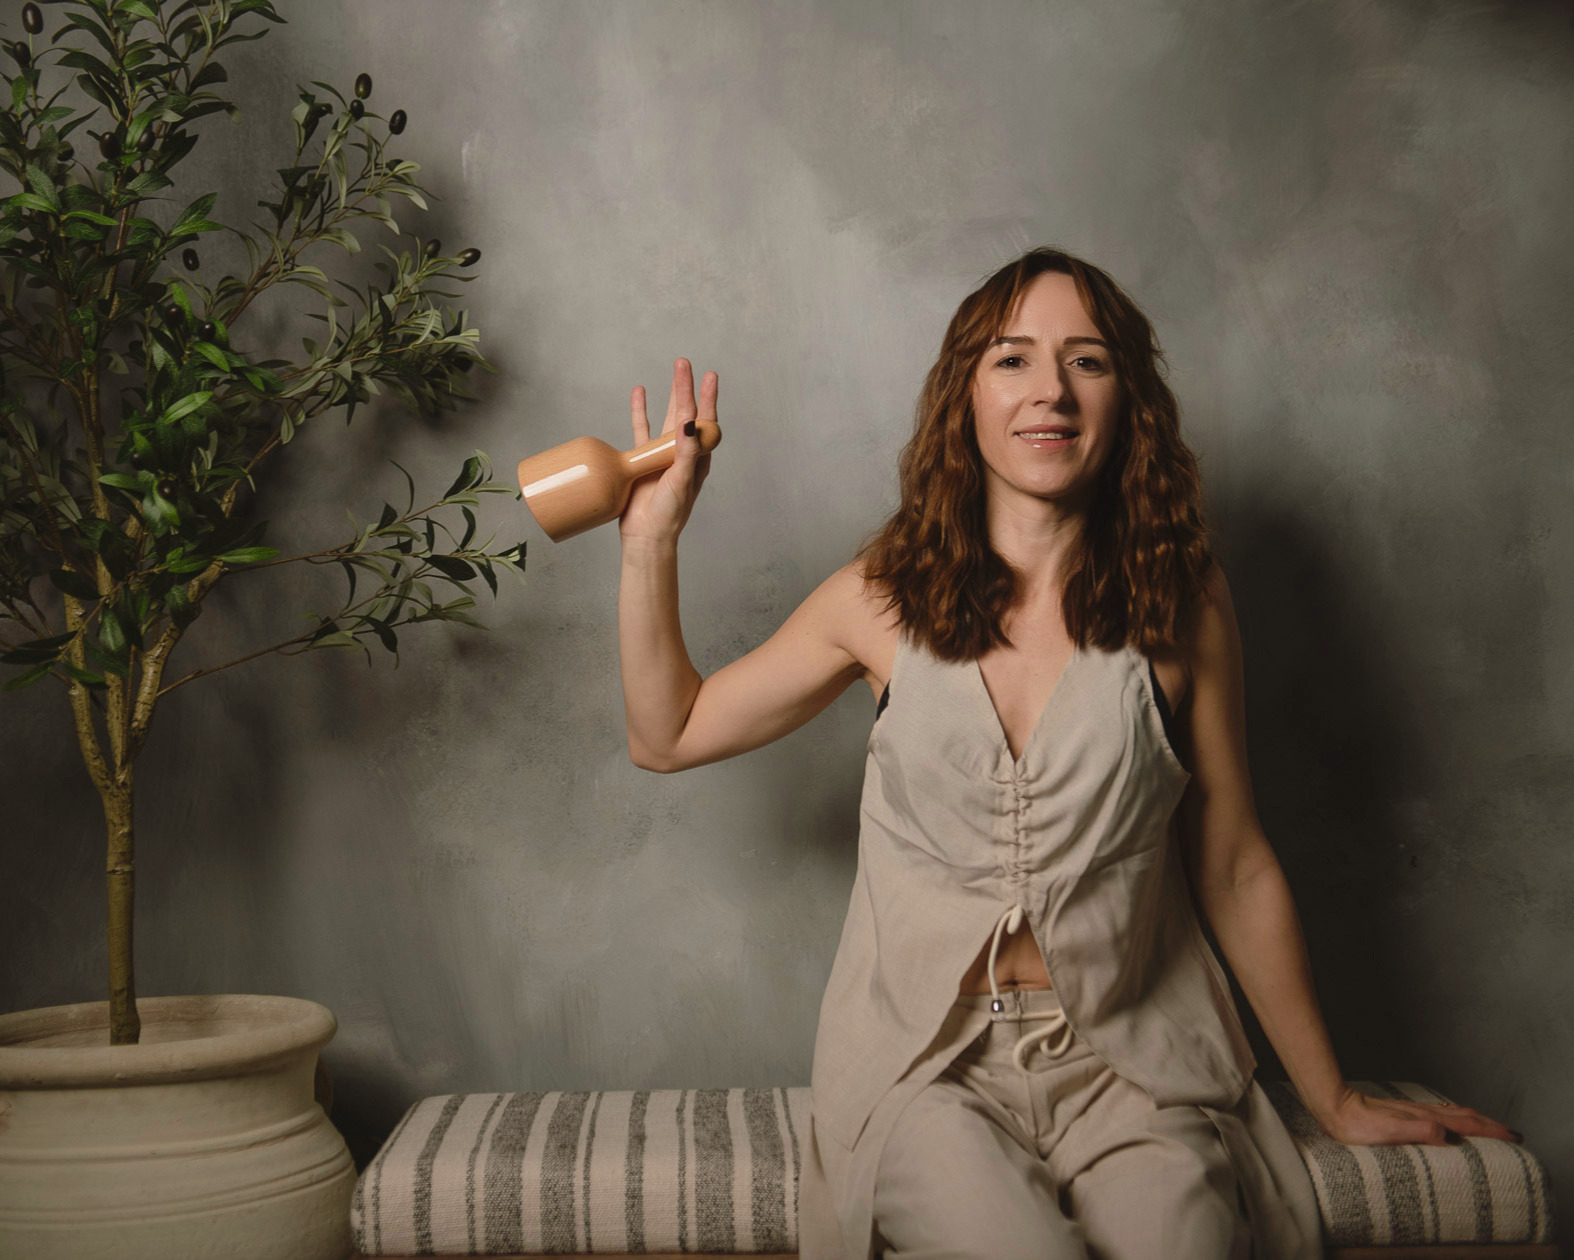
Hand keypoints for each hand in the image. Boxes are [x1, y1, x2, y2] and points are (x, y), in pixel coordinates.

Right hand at [618, 357, 716, 544]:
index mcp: (698, 458)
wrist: (646, 534)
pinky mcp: (642, 459)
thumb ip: (686, 453)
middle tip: (683, 363)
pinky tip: (639, 393)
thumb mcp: (682, 481)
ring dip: (668, 395)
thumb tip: (687, 423)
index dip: (707, 398)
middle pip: (685, 413)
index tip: (710, 376)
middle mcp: (682, 453)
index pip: (704, 421)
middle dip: (686, 388)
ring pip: (666, 417)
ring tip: (672, 372)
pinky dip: (640, 411)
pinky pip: (641, 430)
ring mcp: (661, 455)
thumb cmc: (669, 513)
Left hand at [1317, 1084, 1522, 1146]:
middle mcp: (1423, 1112)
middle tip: (1514, 1133)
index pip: (1467, 1124)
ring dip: (1476, 1120)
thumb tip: (1451, 1135)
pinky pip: (1439, 1114)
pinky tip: (1451, 1119)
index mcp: (1425, 1119)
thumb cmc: (1359, 1125)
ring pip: (1453, 1113)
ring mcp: (1414, 1111)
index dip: (1492, 1130)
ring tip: (1491, 1126)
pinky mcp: (1403, 1113)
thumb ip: (1421, 1131)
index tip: (1514, 1136)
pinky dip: (1456, 1117)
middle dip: (1491, 1125)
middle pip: (1465, 1116)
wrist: (1335, 1107)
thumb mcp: (1390, 1132)